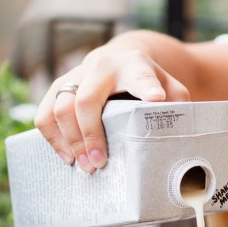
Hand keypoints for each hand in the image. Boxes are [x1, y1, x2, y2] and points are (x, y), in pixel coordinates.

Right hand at [33, 40, 190, 173]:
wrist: (120, 60)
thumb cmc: (149, 82)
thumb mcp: (170, 88)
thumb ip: (178, 106)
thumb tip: (182, 135)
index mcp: (133, 66)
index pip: (140, 76)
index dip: (146, 87)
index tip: (156, 98)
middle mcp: (100, 67)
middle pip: (87, 99)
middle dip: (91, 134)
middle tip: (99, 163)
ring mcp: (75, 76)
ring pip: (60, 106)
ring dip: (69, 140)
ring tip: (83, 166)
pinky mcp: (57, 88)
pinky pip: (45, 113)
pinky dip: (52, 138)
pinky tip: (67, 158)